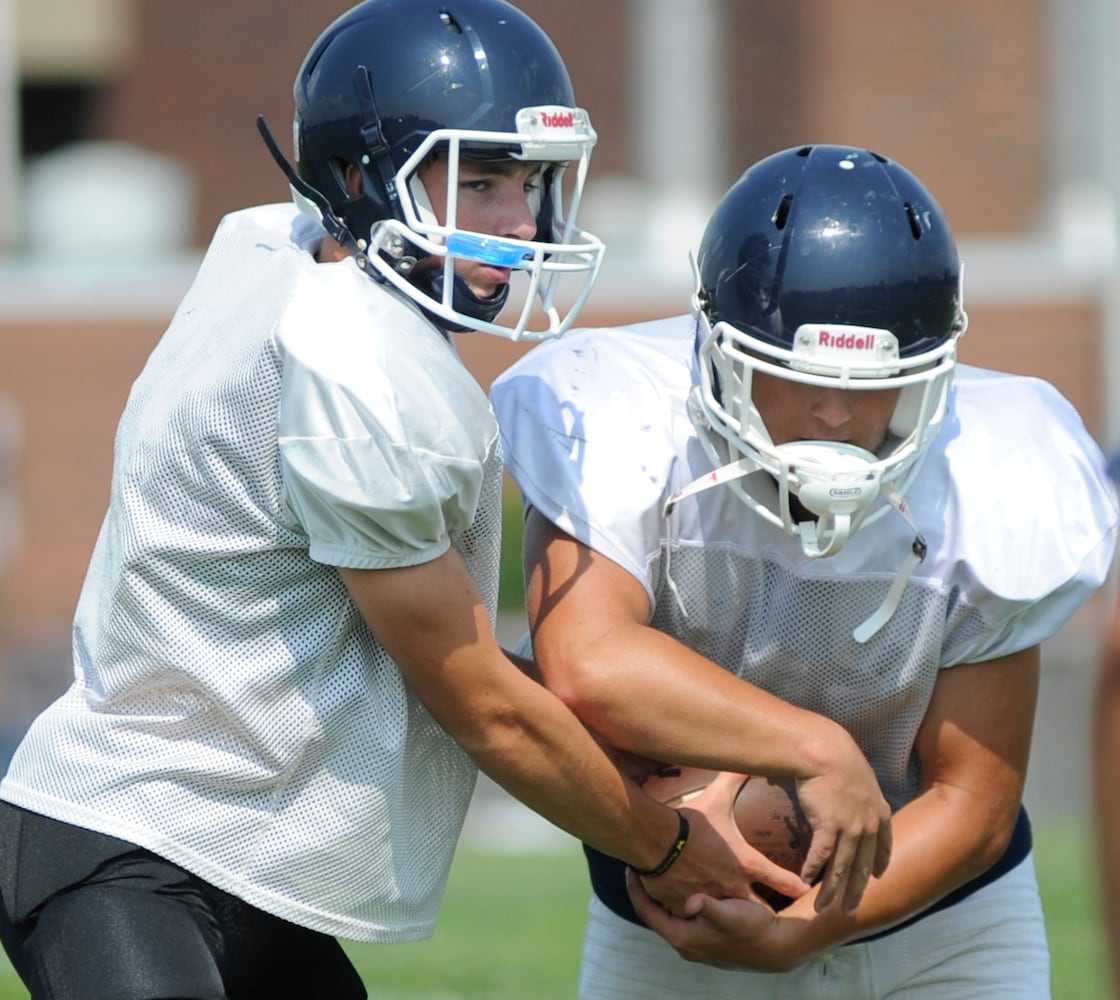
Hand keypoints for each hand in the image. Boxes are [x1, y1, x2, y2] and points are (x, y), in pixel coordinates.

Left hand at [628, 869, 804, 971]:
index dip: (635, 888)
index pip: (646, 911)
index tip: (628, 865)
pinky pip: (680, 914)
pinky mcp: (704, 935)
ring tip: (653, 866)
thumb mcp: (730, 916)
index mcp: (682, 937)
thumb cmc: (752, 930)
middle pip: (654, 911)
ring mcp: (694, 939)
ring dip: (659, 891)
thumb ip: (708, 908)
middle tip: (638, 861)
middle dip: (646, 887)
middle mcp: (684, 941)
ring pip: (667, 911)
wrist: (776, 947)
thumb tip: (690, 902)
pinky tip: (679, 879)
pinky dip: (674, 896)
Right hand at [638, 775, 810, 914]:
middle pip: (762, 911)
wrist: (656, 840)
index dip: (798, 886)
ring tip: (743, 922)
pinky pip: (703, 920)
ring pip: (733, 920)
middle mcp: (735, 888)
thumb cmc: (689, 819)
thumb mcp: (717, 797)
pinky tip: (707, 919)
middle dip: (769, 913)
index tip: (809, 891)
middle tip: (776, 913)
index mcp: (746, 863)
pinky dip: (705, 918)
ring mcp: (714, 903)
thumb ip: (734, 778)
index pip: (782, 880)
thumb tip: (747, 755)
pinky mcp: (690, 911)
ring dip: (737, 918)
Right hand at [794, 748, 891, 914]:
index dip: (881, 862)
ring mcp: (850, 827)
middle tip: (850, 910)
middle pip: (862, 865)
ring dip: (831, 890)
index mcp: (877, 809)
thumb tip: (844, 789)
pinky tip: (805, 880)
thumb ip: (856, 788)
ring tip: (823, 908)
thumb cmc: (835, 754)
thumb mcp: (856, 772)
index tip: (878, 877)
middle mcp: (867, 824)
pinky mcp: (829, 826)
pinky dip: (813, 869)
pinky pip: (821, 855)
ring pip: (841, 867)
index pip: (884, 843)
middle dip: (855, 891)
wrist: (825, 750)